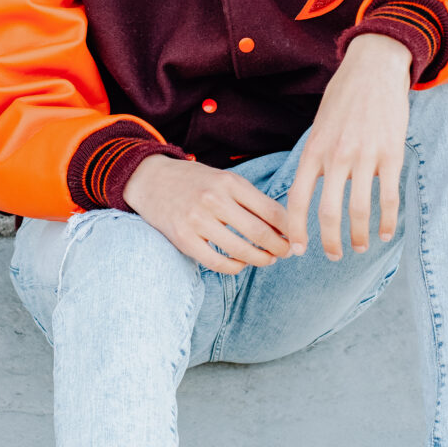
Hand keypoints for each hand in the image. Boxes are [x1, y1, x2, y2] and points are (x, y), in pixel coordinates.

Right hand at [123, 154, 292, 274]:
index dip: (289, 229)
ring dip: (260, 259)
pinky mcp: (184, 238)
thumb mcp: (223, 179)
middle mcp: (215, 199)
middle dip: (279, 248)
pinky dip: (235, 267)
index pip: (271, 210)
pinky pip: (217, 262)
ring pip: (241, 250)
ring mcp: (197, 220)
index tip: (295, 237)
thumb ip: (249, 199)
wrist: (151, 179)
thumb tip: (282, 225)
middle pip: (259, 232)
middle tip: (286, 254)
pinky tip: (240, 264)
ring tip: (267, 260)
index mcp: (230, 181)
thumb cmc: (195, 181)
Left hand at [286, 34, 411, 260]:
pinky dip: (388, 221)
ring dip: (359, 236)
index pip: (297, 199)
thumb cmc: (344, 96)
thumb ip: (316, 155)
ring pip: (359, 211)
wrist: (374, 67)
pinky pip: (388, 197)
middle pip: (328, 213)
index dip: (295, 230)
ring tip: (361, 247)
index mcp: (314, 149)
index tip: (298, 249)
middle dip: (330, 242)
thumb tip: (311, 189)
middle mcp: (336, 156)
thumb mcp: (320, 124)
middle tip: (333, 256)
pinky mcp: (391, 154)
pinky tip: (387, 233)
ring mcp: (365, 156)